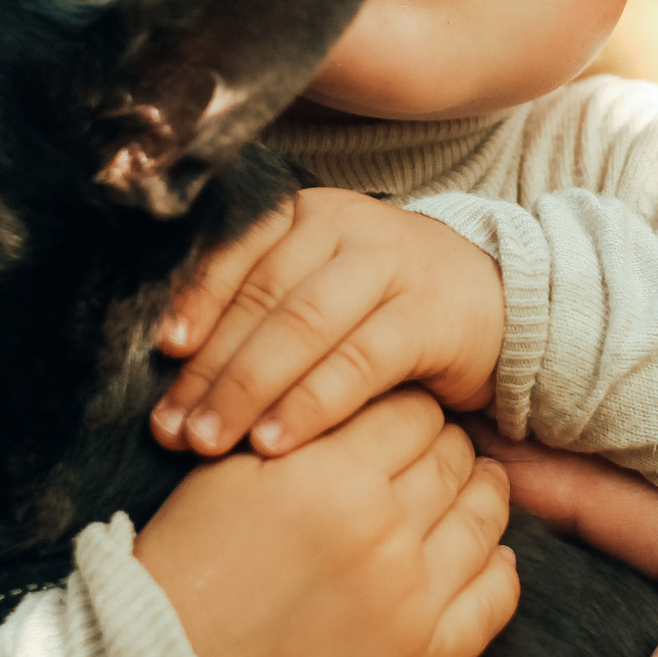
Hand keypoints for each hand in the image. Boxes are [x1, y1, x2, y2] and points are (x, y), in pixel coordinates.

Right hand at [135, 391, 517, 656]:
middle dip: (441, 450)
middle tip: (427, 458)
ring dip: (477, 499)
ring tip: (463, 496)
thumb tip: (374, 395)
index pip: (414, 412)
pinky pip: (496, 600)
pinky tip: (485, 558)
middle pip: (454, 459)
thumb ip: (308, 423)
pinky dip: (497, 570)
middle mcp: (384, 533)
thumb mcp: (233, 468)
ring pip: (485, 519)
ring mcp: (411, 602)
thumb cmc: (190, 564)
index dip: (404, 412)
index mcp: (334, 475)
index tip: (396, 423)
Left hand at [151, 190, 503, 457]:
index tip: (162, 355)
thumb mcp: (322, 292)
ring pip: (302, 325)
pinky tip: (276, 442)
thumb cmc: (387, 310)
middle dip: (210, 367)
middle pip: (262, 296)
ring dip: (249, 389)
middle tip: (171, 426)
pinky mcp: (427, 314)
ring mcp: (391, 264)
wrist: (495, 307)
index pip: (237, 254)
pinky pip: (357, 361)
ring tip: (210, 441)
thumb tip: (175, 366)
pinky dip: (311, 404)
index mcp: (307, 214)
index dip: (195, 304)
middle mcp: (346, 226)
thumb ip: (263, 313)